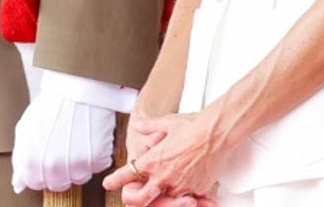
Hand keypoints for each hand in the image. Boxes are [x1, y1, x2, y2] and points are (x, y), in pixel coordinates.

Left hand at [10, 89, 114, 192]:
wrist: (76, 87)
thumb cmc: (51, 106)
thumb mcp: (26, 128)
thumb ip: (20, 158)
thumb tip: (18, 184)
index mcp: (32, 161)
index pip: (36, 183)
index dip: (41, 171)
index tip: (46, 158)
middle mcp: (53, 167)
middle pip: (58, 184)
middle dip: (59, 169)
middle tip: (62, 146)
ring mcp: (76, 166)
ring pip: (78, 178)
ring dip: (77, 164)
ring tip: (76, 138)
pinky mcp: (96, 160)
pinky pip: (95, 168)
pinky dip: (94, 155)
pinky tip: (88, 136)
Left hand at [103, 111, 223, 205]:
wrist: (215, 133)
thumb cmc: (191, 126)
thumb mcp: (165, 123)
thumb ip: (149, 127)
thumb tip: (138, 124)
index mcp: (152, 160)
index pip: (128, 173)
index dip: (116, 180)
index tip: (108, 183)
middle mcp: (164, 176)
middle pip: (143, 197)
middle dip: (137, 199)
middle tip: (132, 197)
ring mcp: (180, 186)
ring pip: (168, 199)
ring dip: (167, 195)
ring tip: (172, 186)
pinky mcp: (197, 190)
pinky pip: (189, 198)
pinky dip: (188, 196)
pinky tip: (191, 190)